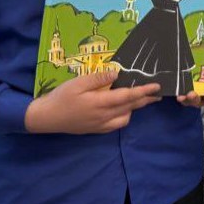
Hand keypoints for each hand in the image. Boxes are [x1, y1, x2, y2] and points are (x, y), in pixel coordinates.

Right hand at [24, 70, 160, 134]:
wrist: (45, 118)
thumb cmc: (60, 97)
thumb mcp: (77, 83)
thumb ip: (98, 78)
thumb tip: (117, 74)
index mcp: (100, 103)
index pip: (128, 96)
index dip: (144, 91)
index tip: (157, 86)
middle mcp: (104, 116)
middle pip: (130, 107)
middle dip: (146, 99)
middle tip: (158, 92)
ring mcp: (101, 125)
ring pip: (125, 117)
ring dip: (135, 108)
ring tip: (141, 98)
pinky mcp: (96, 130)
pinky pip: (116, 125)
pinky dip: (124, 116)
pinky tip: (123, 109)